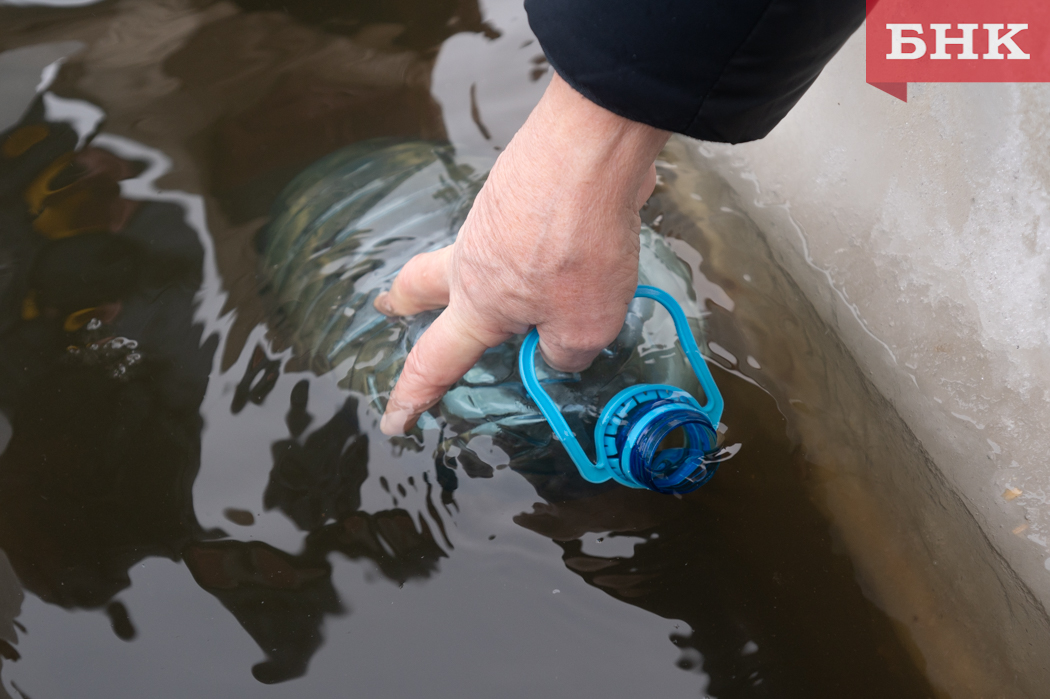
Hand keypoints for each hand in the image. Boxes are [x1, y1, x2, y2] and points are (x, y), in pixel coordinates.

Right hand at [374, 73, 669, 434]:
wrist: (591, 148)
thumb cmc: (581, 246)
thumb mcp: (584, 329)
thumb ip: (564, 354)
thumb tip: (557, 348)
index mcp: (478, 303)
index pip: (435, 363)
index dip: (413, 398)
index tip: (395, 421)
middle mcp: (474, 258)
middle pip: (423, 283)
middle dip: (405, 301)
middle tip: (391, 307)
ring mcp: (494, 217)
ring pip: (474, 252)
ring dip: (483, 271)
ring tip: (522, 283)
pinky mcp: (523, 187)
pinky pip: (519, 225)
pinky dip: (530, 241)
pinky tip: (567, 240)